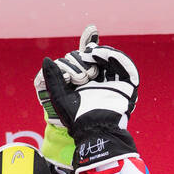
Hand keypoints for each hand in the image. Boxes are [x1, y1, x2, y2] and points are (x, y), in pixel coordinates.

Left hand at [41, 36, 138, 173]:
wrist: (94, 130)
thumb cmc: (75, 117)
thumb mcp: (59, 95)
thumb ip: (52, 77)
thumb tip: (46, 59)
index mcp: (85, 84)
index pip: (85, 62)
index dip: (84, 51)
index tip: (83, 44)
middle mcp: (100, 83)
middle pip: (97, 60)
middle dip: (88, 55)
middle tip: (83, 59)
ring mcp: (114, 84)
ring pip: (112, 61)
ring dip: (103, 53)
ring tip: (92, 52)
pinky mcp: (127, 87)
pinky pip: (127, 68)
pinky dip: (118, 58)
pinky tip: (104, 54)